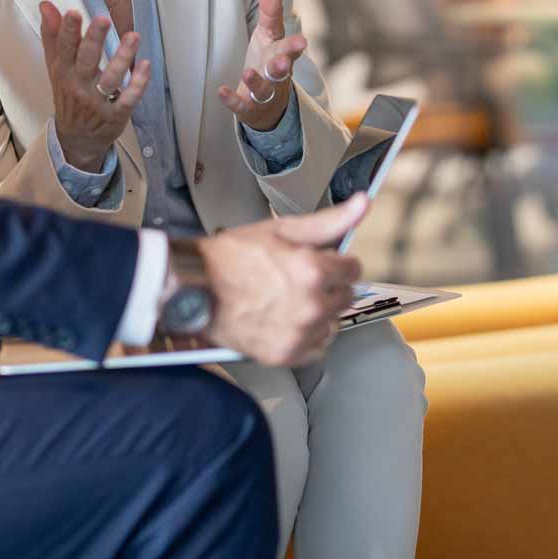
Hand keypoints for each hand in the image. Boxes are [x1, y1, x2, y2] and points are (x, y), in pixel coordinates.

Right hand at [40, 2, 151, 172]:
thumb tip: (46, 5)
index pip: (64, 49)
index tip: (73, 12)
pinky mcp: (116, 114)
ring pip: (111, 78)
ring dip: (123, 57)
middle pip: (86, 61)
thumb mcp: (56, 67)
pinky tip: (146, 65)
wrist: (76, 138)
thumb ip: (53, 36)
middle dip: (94, 40)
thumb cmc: (68, 94)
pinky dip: (138, 83)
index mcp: (63, 73)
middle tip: (103, 19)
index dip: (67, 31)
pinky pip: (128, 98)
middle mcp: (79, 86)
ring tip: (133, 36)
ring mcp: (98, 102)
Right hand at [195, 196, 367, 366]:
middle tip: (297, 279)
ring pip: (332, 322)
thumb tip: (362, 204)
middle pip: (345, 296)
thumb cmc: (231, 257)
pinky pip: (317, 348)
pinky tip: (286, 320)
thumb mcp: (281, 229)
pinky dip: (307, 336)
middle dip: (328, 286)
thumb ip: (329, 220)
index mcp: (313, 271)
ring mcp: (299, 333)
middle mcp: (311, 306)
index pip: (353, 269)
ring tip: (287, 300)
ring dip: (318, 312)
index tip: (318, 262)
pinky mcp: (286, 354)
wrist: (195, 288)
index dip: (336, 261)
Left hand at [216, 0, 308, 132]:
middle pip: (281, 70)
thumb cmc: (269, 60)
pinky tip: (221, 91)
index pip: (290, 48)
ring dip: (257, 82)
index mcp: (282, 54)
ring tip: (247, 72)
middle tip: (283, 62)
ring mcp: (265, 94)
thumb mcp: (269, 34)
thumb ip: (271, 12)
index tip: (302, 41)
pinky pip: (242, 106)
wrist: (269, 103)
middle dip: (282, 66)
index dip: (294, 45)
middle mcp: (277, 75)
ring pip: (264, 90)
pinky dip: (233, 100)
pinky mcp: (250, 108)